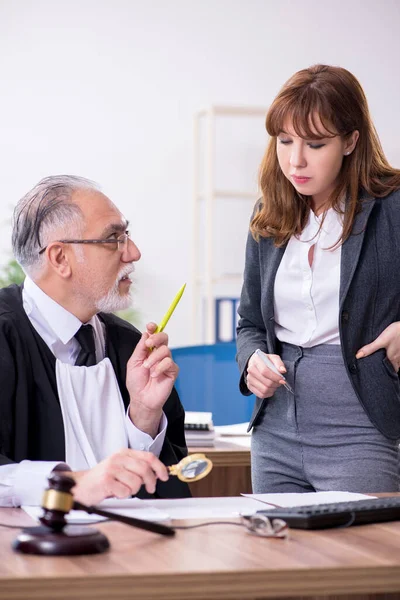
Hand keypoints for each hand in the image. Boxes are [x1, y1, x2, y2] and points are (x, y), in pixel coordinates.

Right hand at [66, 449, 168, 504]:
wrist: (81, 485)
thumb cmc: (103, 478)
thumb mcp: (121, 468)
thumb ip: (137, 467)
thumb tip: (156, 473)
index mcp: (124, 453)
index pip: (148, 456)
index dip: (159, 467)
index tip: (164, 476)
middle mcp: (118, 458)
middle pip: (144, 470)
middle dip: (151, 482)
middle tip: (150, 489)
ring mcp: (111, 468)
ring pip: (136, 482)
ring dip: (133, 490)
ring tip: (123, 489)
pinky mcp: (106, 480)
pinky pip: (124, 491)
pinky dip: (122, 495)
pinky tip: (115, 492)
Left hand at [126, 322, 178, 436]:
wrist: (141, 398)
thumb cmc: (136, 382)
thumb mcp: (134, 362)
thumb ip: (140, 348)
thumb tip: (146, 333)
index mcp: (149, 350)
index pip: (154, 335)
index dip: (154, 328)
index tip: (150, 326)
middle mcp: (159, 354)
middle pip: (164, 337)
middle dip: (156, 338)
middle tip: (149, 344)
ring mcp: (167, 362)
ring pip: (165, 350)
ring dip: (154, 358)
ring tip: (147, 368)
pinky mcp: (172, 371)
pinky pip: (169, 363)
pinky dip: (160, 368)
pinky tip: (154, 375)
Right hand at [246, 351, 286, 397]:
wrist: (256, 364)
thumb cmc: (266, 361)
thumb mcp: (273, 358)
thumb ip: (279, 363)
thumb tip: (283, 370)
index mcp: (256, 360)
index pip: (265, 371)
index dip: (275, 377)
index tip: (282, 379)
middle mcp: (250, 370)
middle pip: (266, 382)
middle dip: (276, 384)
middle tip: (280, 382)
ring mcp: (249, 379)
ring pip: (264, 390)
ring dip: (273, 389)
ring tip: (275, 384)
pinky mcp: (250, 386)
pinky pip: (261, 394)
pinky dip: (269, 393)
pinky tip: (271, 388)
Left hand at [356, 322, 399, 371]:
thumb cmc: (396, 333)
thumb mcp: (381, 341)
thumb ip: (370, 349)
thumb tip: (358, 356)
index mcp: (393, 358)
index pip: (392, 370)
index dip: (388, 372)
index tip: (382, 374)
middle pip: (396, 366)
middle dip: (391, 367)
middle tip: (384, 367)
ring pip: (399, 361)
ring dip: (395, 361)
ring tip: (388, 360)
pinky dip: (398, 355)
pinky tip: (395, 350)